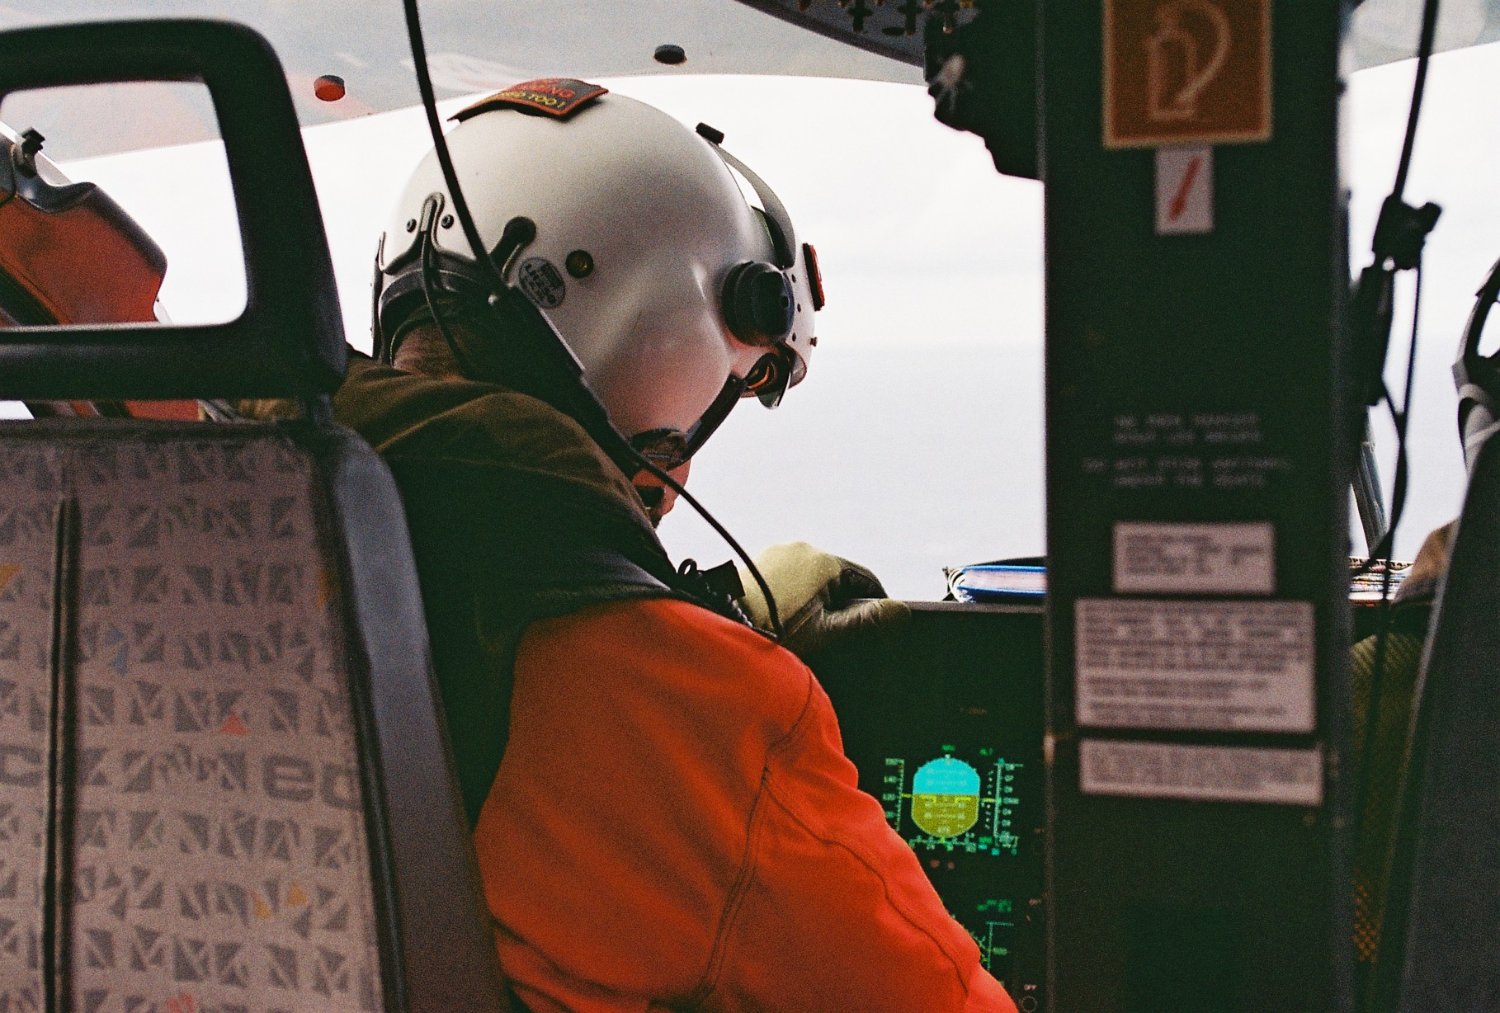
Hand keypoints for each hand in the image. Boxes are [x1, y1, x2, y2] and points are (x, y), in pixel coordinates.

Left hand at [737, 542, 908, 657]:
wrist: (720, 625)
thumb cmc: (772, 631)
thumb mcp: (826, 631)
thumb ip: (866, 622)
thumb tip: (901, 611)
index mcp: (824, 560)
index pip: (866, 580)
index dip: (876, 605)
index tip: (877, 627)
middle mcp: (800, 548)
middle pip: (837, 578)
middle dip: (841, 604)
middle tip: (836, 636)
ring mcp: (775, 553)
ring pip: (810, 578)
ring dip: (816, 600)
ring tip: (806, 630)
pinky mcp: (756, 562)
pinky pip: (787, 577)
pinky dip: (792, 595)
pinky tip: (783, 619)